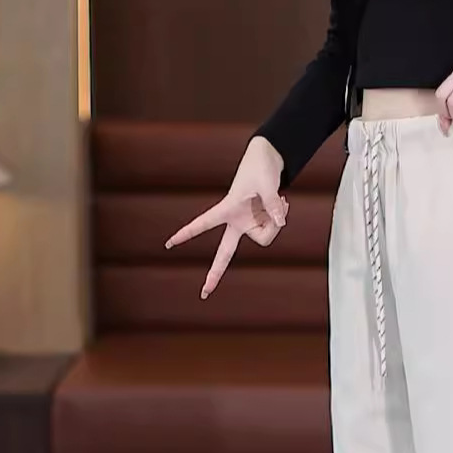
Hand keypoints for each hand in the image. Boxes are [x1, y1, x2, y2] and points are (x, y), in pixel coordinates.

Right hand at [165, 136, 287, 298]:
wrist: (268, 159)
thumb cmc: (261, 167)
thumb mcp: (267, 183)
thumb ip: (274, 204)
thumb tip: (281, 224)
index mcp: (228, 209)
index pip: (204, 223)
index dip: (187, 233)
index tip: (169, 243)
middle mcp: (236, 221)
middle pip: (224, 252)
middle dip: (215, 273)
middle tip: (205, 293)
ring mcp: (249, 224)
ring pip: (264, 237)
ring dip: (276, 221)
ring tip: (280, 200)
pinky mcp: (260, 223)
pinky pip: (274, 229)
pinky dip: (281, 217)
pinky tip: (283, 202)